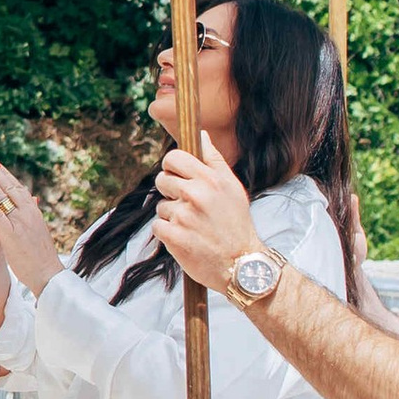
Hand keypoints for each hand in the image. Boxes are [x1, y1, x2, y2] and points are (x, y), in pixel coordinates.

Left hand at [0, 156, 62, 294]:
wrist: (48, 274)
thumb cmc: (41, 256)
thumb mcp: (36, 230)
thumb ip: (31, 215)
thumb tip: (31, 201)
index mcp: (33, 212)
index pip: (18, 188)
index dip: (5, 175)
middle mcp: (28, 213)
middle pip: (11, 188)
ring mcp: (21, 223)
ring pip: (4, 197)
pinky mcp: (12, 234)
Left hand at [152, 133, 258, 289]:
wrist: (242, 264)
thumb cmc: (236, 223)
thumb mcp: (232, 187)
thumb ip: (214, 159)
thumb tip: (200, 134)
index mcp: (211, 179)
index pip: (174, 158)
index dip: (172, 166)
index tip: (177, 176)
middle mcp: (197, 194)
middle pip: (162, 180)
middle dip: (171, 192)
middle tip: (190, 207)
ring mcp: (184, 216)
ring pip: (161, 206)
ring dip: (172, 216)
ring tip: (194, 227)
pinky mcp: (174, 237)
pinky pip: (157, 226)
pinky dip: (168, 234)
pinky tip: (186, 239)